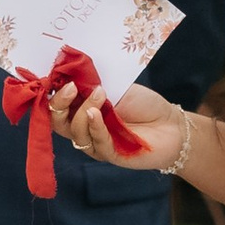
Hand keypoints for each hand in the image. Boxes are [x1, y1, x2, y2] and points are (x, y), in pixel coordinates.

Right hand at [47, 79, 182, 170]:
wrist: (171, 125)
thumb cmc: (144, 104)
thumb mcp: (116, 86)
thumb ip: (92, 82)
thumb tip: (70, 69)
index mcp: (82, 109)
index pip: (57, 105)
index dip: (52, 93)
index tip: (56, 77)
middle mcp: (84, 127)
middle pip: (58, 122)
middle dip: (59, 105)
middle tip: (70, 88)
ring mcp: (95, 143)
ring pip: (76, 132)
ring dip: (83, 112)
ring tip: (100, 93)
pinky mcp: (109, 155)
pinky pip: (96, 142)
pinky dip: (94, 126)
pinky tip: (97, 113)